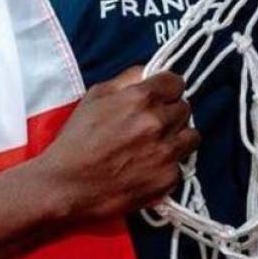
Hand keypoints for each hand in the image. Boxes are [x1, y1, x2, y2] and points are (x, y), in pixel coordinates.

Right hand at [34, 67, 199, 221]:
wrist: (65, 185)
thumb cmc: (76, 140)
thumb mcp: (95, 96)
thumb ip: (127, 79)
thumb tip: (149, 73)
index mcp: (141, 98)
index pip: (176, 82)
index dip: (167, 89)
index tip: (161, 97)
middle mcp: (158, 123)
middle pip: (184, 108)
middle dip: (170, 113)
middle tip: (152, 124)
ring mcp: (166, 152)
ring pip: (191, 137)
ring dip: (177, 138)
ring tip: (157, 145)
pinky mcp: (167, 179)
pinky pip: (181, 165)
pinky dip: (168, 166)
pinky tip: (148, 167)